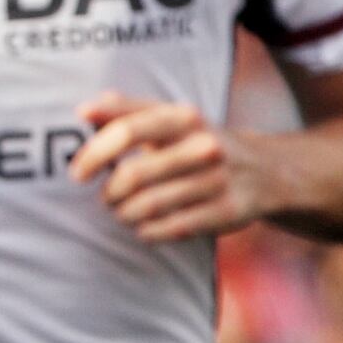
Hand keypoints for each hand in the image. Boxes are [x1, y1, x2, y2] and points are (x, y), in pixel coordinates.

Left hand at [70, 93, 270, 242]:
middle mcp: (203, 145)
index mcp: (183, 116)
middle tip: (106, 198)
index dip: (95, 152)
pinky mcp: (227, 211)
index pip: (128, 129)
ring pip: (149, 205)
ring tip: (122, 212)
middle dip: (110, 192)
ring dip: (125, 214)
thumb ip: (126, 111)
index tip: (77, 173)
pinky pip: (172, 227)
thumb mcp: (170, 118)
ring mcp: (217, 179)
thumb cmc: (197, 141)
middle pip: (134, 174)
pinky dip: (148, 231)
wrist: (265, 170)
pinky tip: (143, 227)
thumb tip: (84, 112)